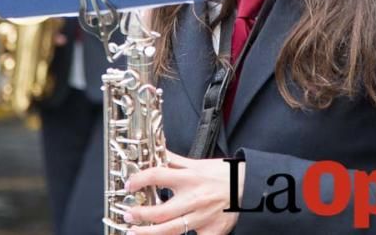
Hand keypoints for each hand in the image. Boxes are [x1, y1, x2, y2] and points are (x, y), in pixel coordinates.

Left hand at [124, 152, 241, 234]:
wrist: (247, 186)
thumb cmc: (222, 174)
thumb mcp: (198, 163)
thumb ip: (175, 160)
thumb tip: (156, 150)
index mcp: (189, 178)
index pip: (157, 176)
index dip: (139, 180)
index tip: (129, 185)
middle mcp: (194, 198)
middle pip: (159, 211)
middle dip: (139, 215)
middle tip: (128, 214)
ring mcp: (201, 217)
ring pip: (170, 230)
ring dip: (148, 233)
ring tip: (135, 232)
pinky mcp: (211, 231)